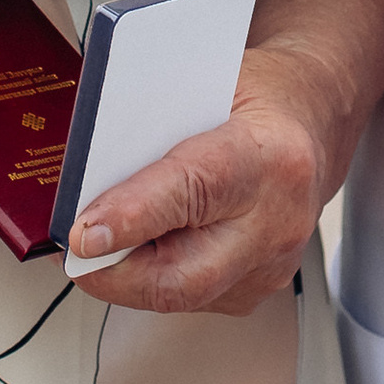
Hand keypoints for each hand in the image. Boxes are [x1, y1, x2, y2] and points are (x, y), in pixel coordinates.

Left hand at [63, 46, 334, 318]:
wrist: (309, 124)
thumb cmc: (251, 99)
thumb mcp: (200, 86)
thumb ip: (150, 127)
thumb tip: (86, 173)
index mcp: (266, 154)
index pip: (192, 192)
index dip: (130, 217)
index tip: (82, 233)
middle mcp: (278, 218)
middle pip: (184, 274)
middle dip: (115, 274)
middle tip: (74, 253)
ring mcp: (274, 263)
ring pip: (184, 296)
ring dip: (130, 277)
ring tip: (99, 248)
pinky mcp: (262, 288)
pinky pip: (195, 298)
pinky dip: (157, 278)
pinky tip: (142, 252)